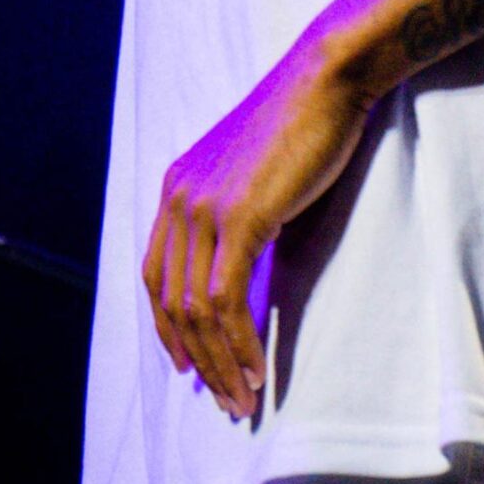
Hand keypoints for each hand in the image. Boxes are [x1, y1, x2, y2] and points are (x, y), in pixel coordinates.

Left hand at [142, 27, 375, 419]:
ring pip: (198, 311)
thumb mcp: (253, 178)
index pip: (157, 277)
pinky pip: (227, 301)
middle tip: (226, 402)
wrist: (326, 81)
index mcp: (176, 188)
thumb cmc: (302, 126)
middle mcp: (178, 198)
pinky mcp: (238, 218)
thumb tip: (242, 275)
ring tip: (243, 401)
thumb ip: (235, 220)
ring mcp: (204, 207)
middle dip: (197, 360)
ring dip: (220, 364)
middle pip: (172, 302)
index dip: (170, 330)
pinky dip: (239, 345)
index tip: (192, 369)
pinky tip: (256, 373)